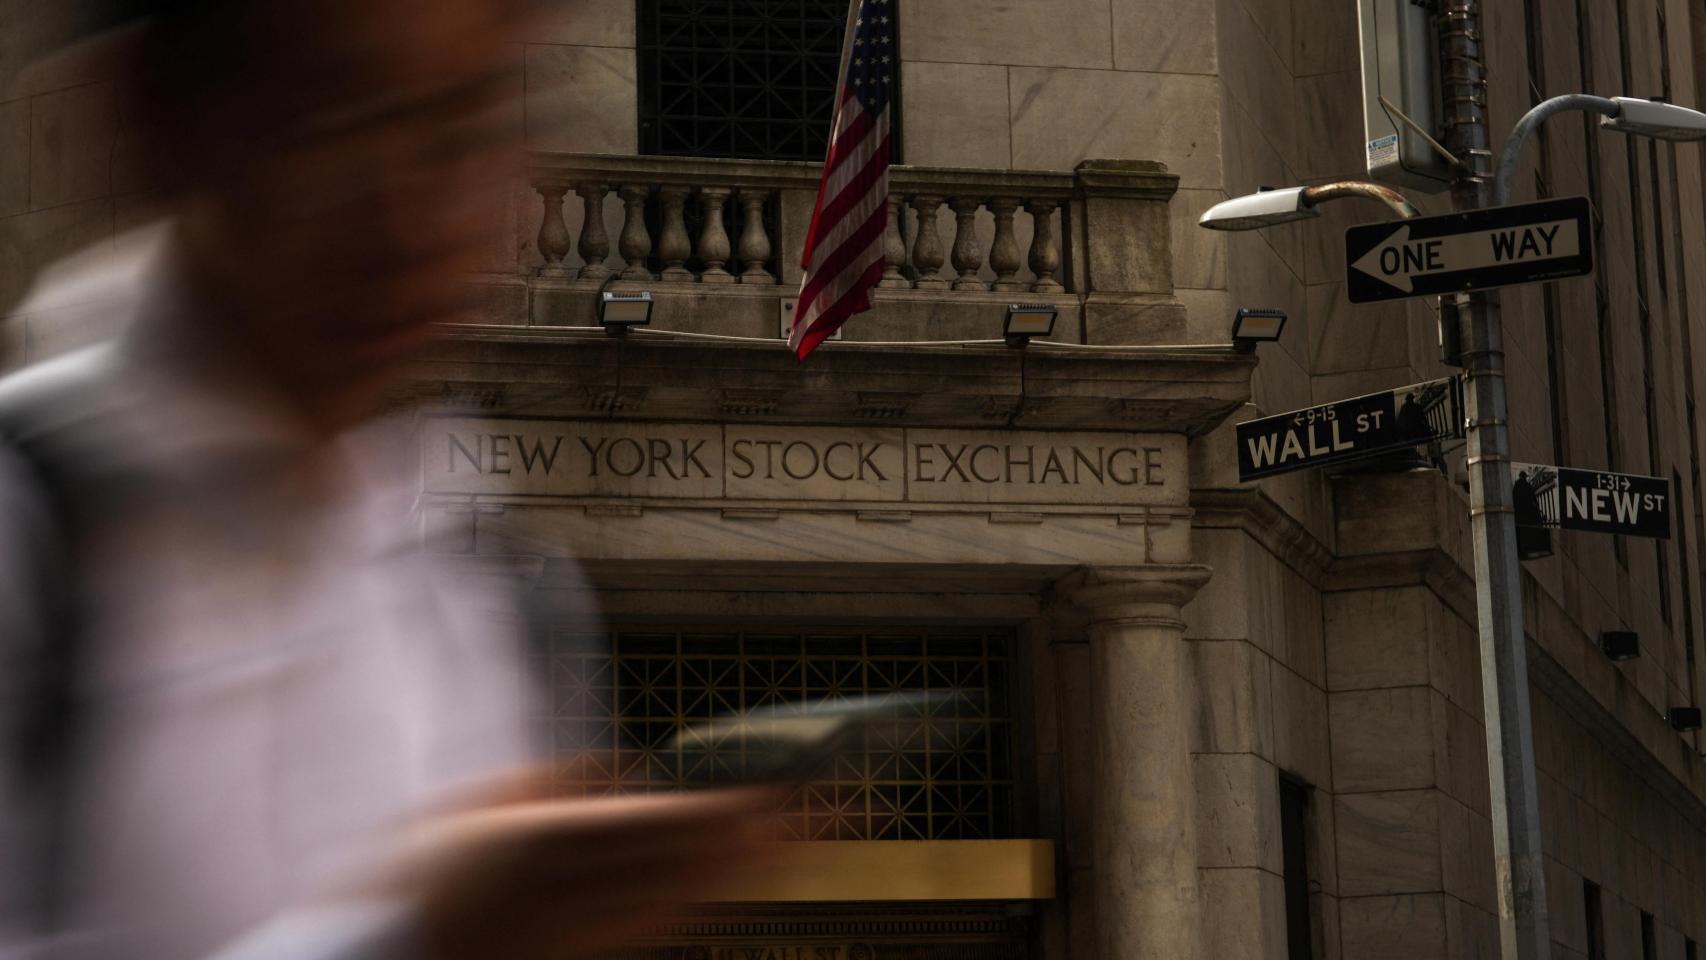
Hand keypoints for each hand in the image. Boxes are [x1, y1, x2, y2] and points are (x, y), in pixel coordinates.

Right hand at [402, 789, 773, 959]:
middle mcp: (574, 889)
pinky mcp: (578, 955)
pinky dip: (693, 904)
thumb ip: (554, 782)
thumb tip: (623, 769)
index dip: (719, 812)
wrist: (386, 952)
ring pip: (674, 899)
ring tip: (786, 848)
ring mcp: (578, 930)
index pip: (656, 823)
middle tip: (807, 816)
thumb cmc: (422, 868)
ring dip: (734, 873)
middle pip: (680, 862)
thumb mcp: (476, 801)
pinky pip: (648, 928)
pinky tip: (721, 887)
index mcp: (548, 839)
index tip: (766, 796)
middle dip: (746, 840)